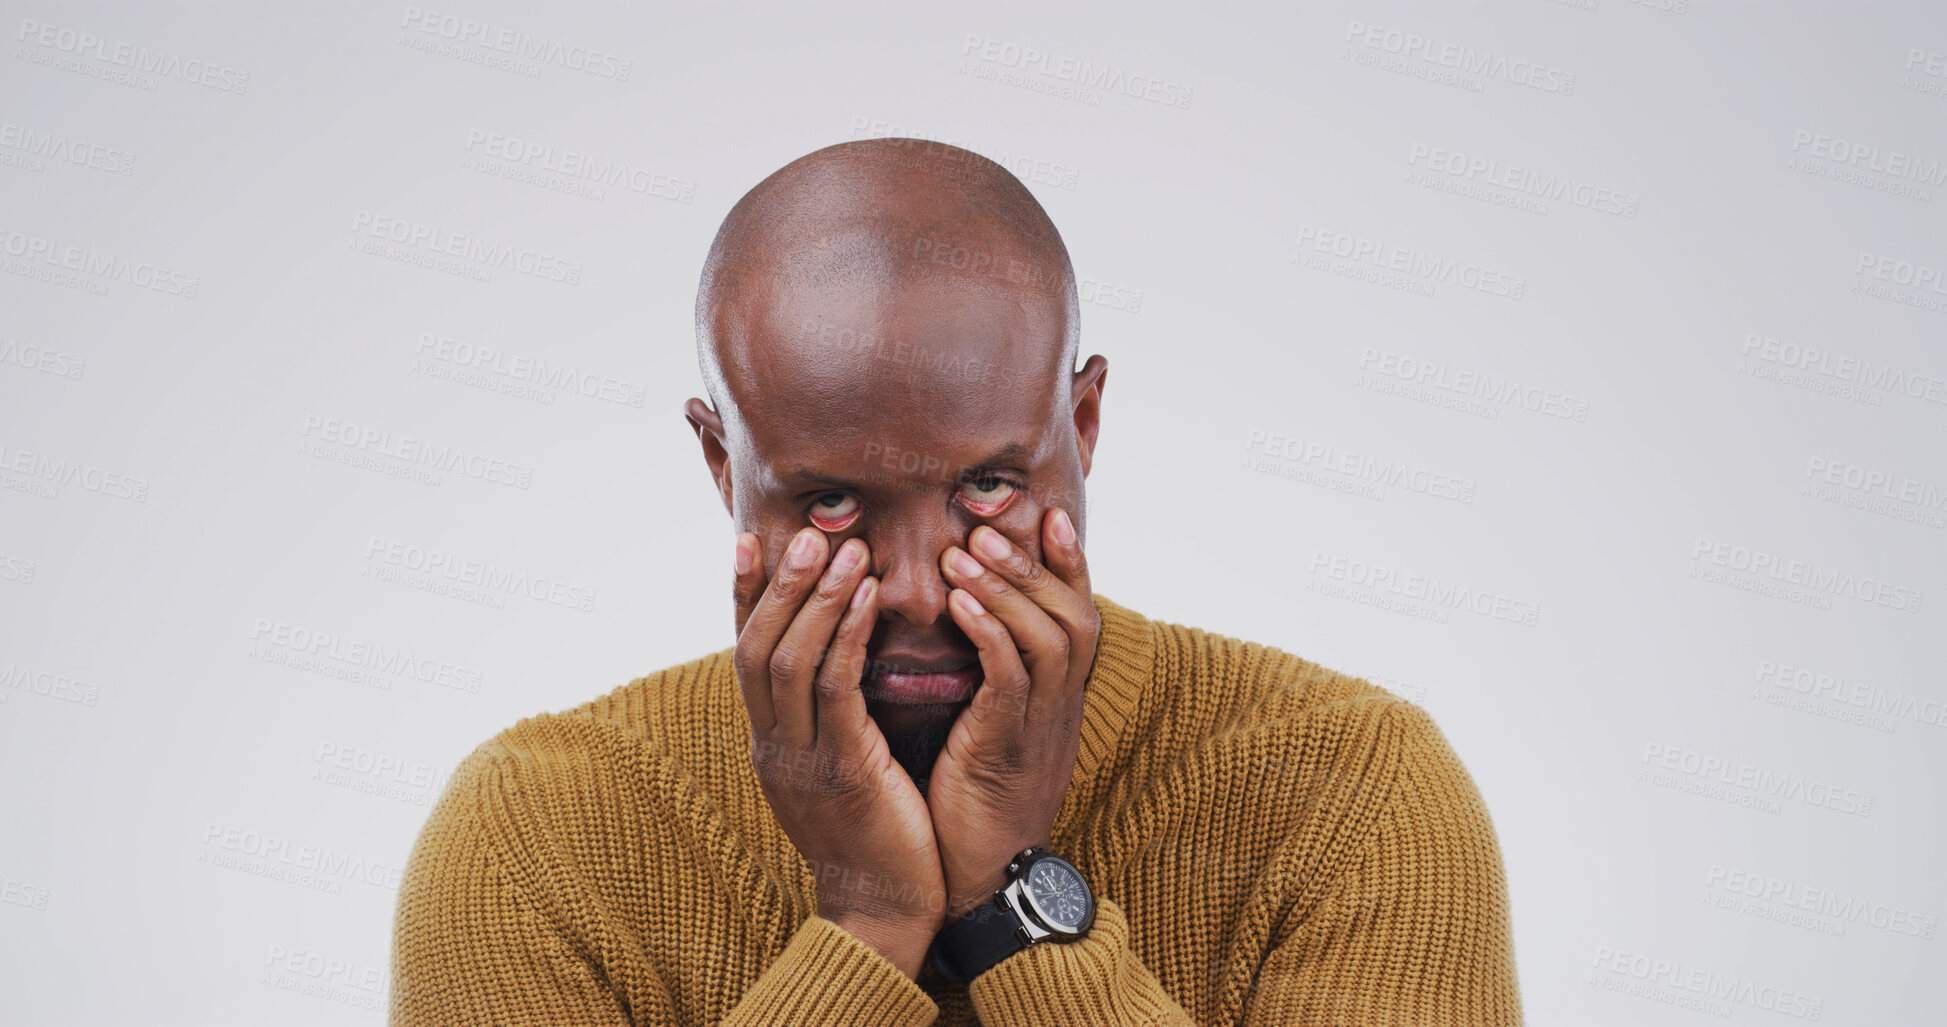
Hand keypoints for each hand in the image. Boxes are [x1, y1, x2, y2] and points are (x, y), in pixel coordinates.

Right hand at [732, 527, 945, 978]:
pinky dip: (847, 636)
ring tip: (843, 548)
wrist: (886, 913)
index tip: (749, 541)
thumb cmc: (877, 836)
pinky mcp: (843, 772)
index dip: (744, 596)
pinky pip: (836, 691)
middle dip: (778, 584)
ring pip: (789, 662)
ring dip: (815, 598)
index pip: (746, 655)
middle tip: (805, 532)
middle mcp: (774, 747)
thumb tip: (838, 658)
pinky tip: (869, 600)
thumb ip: (830, 718)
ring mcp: (802, 761)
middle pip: (757, 649)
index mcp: (770, 744)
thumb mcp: (841, 767)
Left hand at [928, 507, 1099, 919]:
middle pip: (1074, 615)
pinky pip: (1011, 681)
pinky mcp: (1008, 751)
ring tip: (964, 552)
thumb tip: (969, 619)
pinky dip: (989, 635)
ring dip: (1007, 589)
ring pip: (1049, 639)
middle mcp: (1061, 706)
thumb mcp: (993, 726)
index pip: (1079, 614)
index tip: (1048, 514)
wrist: (983, 880)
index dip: (1069, 564)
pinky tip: (956, 606)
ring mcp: (1040, 728)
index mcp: (1058, 697)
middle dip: (1033, 564)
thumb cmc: (976, 799)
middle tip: (989, 524)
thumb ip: (994, 676)